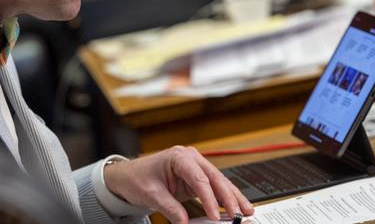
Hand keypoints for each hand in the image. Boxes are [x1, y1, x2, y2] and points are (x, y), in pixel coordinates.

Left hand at [103, 146, 253, 223]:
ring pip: (219, 182)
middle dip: (229, 197)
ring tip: (246, 211)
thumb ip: (170, 207)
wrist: (128, 176)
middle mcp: (191, 159)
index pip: (199, 178)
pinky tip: (235, 207)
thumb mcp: (151, 194)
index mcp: (179, 157)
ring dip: (233, 197)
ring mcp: (195, 167)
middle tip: (239, 214)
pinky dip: (224, 198)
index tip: (216, 215)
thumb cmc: (137, 178)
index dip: (209, 198)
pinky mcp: (196, 178)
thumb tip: (185, 223)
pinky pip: (213, 188)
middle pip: (215, 178)